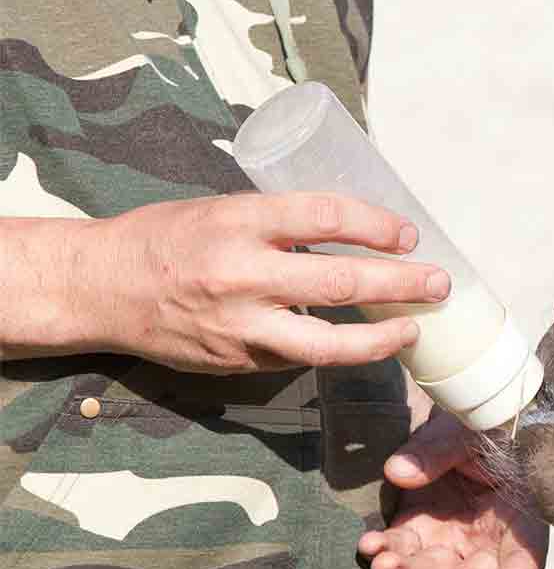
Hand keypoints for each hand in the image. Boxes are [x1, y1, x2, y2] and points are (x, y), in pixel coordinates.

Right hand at [11, 193, 450, 370]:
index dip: (376, 225)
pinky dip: (339, 350)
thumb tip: (351, 226)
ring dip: (383, 337)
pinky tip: (366, 343)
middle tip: (440, 282)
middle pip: (342, 279)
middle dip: (402, 283)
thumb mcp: (218, 209)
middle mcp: (241, 274)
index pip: (324, 216)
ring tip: (416, 328)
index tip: (408, 234)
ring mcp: (241, 324)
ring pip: (329, 342)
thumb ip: (277, 222)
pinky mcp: (239, 360)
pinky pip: (302, 358)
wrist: (98, 288)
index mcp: (237, 221)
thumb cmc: (164, 238)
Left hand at [361, 408, 549, 568]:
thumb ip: (439, 452)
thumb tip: (398, 473)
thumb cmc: (482, 427)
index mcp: (519, 521)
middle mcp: (487, 543)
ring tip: (383, 564)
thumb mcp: (470, 433)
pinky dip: (384, 552)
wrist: (459, 415)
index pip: (523, 564)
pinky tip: (370, 545)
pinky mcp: (417, 534)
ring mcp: (450, 543)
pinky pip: (400, 553)